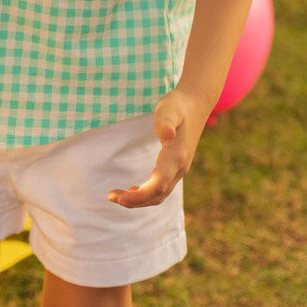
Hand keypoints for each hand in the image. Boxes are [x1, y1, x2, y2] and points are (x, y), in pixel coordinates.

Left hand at [107, 87, 205, 208]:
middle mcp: (180, 167)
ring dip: (138, 200)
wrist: (196, 105)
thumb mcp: (170, 108)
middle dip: (134, 201)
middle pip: (157, 195)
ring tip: (116, 196)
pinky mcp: (175, 168)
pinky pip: (161, 189)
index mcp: (177, 156)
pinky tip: (132, 191)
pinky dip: (146, 195)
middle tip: (111, 196)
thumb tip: (167, 134)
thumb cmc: (178, 105)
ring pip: (159, 195)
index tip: (120, 198)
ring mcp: (179, 169)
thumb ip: (166, 120)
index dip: (140, 196)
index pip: (158, 185)